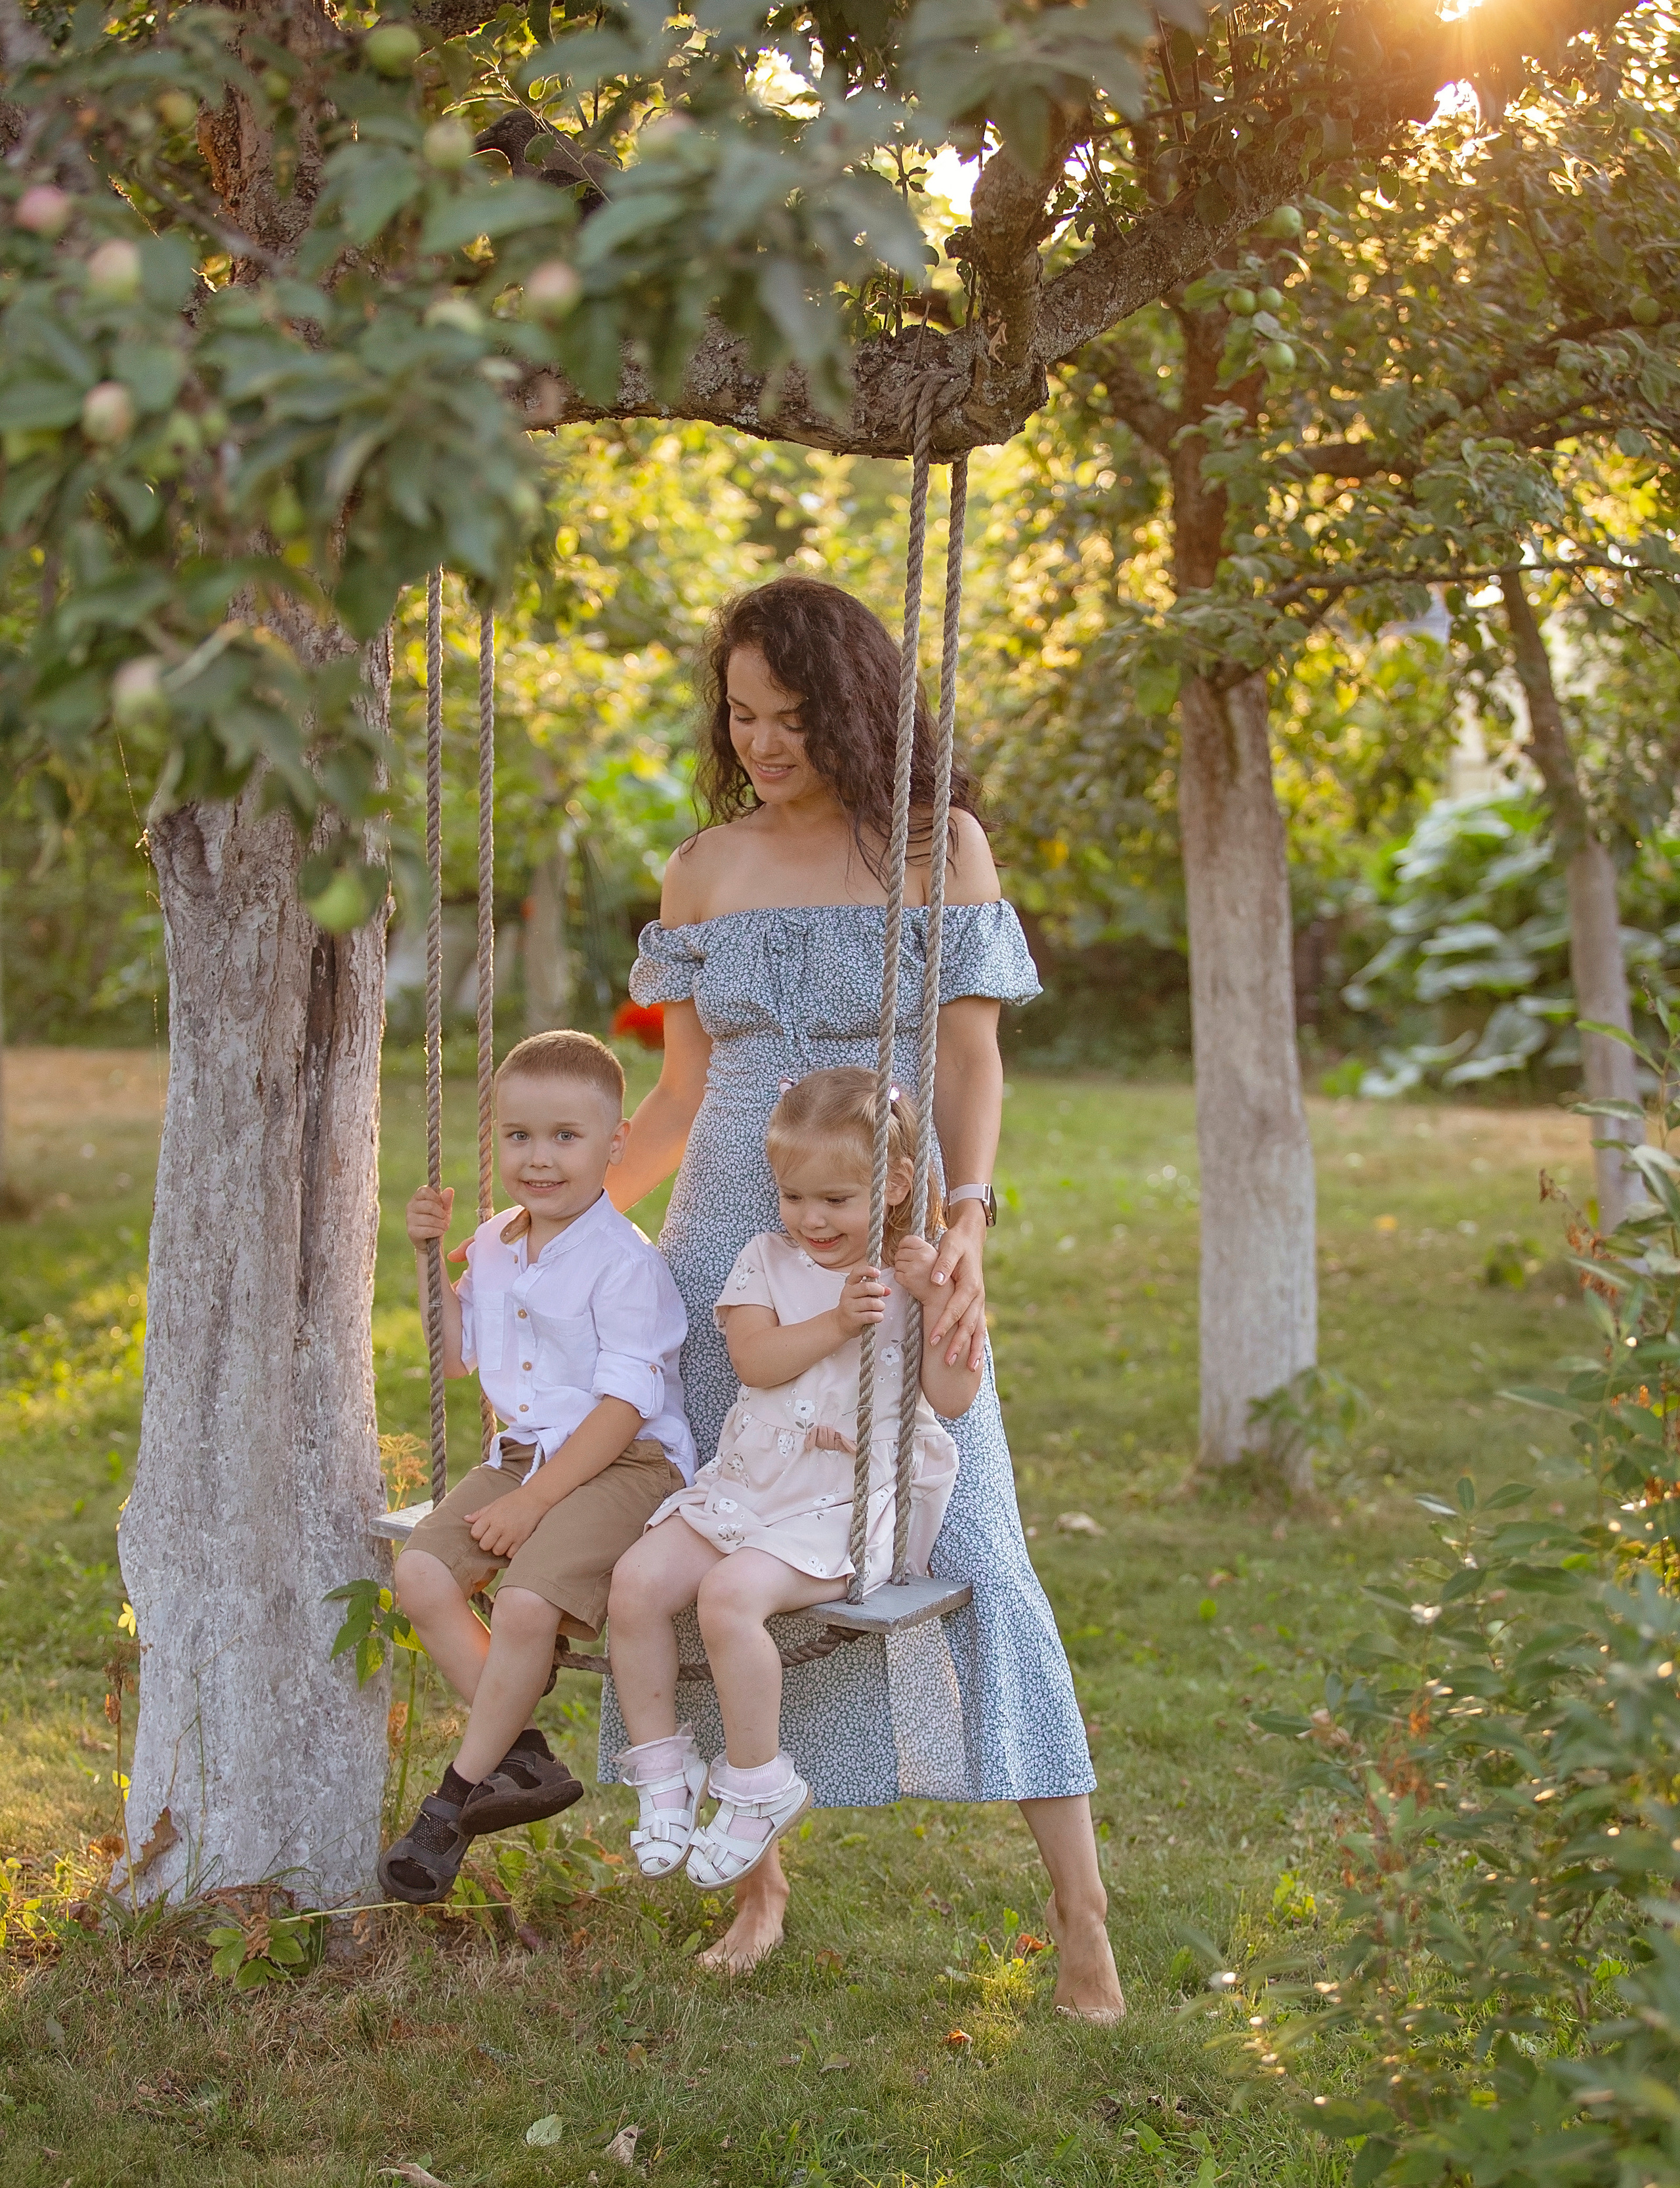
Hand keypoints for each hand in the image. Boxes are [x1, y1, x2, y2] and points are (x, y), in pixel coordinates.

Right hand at [407, 1183, 453, 1247]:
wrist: (431, 1241)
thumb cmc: (437, 1220)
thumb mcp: (444, 1209)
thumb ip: (446, 1200)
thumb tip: (450, 1190)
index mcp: (417, 1197)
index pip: (425, 1190)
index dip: (436, 1197)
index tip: (441, 1205)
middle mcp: (410, 1206)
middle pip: (429, 1205)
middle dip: (441, 1213)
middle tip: (445, 1218)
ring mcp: (409, 1219)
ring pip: (430, 1219)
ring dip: (441, 1224)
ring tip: (444, 1226)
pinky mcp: (411, 1231)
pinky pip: (428, 1230)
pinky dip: (438, 1231)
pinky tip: (440, 1232)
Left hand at [466, 1488, 543, 1559]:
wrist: (535, 1498)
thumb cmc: (513, 1500)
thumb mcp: (495, 1503)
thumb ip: (480, 1513)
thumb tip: (465, 1519)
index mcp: (491, 1516)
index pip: (475, 1533)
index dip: (478, 1533)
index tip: (485, 1530)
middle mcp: (500, 1526)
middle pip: (484, 1545)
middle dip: (487, 1542)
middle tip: (494, 1536)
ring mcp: (511, 1534)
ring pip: (497, 1551)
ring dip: (499, 1547)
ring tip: (504, 1539)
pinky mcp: (522, 1540)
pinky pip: (510, 1554)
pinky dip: (510, 1551)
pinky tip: (512, 1543)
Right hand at [835, 1265, 888, 1337]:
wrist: (840, 1323)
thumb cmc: (854, 1307)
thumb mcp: (861, 1295)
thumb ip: (874, 1289)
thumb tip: (887, 1289)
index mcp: (850, 1285)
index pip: (857, 1272)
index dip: (868, 1270)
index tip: (878, 1273)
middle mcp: (848, 1294)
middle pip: (867, 1287)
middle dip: (879, 1290)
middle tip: (882, 1294)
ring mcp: (849, 1307)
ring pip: (871, 1303)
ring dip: (880, 1306)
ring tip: (880, 1308)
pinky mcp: (853, 1319)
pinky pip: (871, 1316)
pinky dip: (879, 1316)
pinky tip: (878, 1316)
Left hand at [891, 1235, 940, 1305]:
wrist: (941, 1296)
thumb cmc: (937, 1276)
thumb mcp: (934, 1257)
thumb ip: (920, 1249)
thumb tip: (902, 1245)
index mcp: (927, 1249)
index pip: (907, 1240)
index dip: (903, 1246)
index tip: (906, 1252)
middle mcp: (921, 1256)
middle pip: (899, 1253)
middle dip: (902, 1259)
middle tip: (912, 1267)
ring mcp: (913, 1268)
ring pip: (897, 1264)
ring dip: (901, 1269)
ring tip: (913, 1274)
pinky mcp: (907, 1279)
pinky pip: (896, 1275)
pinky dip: (900, 1278)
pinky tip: (911, 1281)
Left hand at [927, 1202, 987, 1371]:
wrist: (972, 1238)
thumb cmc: (957, 1243)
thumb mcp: (950, 1247)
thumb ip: (943, 1263)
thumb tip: (936, 1279)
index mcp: (970, 1284)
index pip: (956, 1309)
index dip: (944, 1324)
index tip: (933, 1339)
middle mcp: (978, 1296)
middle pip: (968, 1324)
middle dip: (958, 1344)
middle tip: (947, 1361)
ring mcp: (980, 1301)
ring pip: (977, 1329)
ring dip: (972, 1349)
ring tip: (968, 1368)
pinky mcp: (978, 1304)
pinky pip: (979, 1328)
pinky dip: (977, 1344)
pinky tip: (974, 1360)